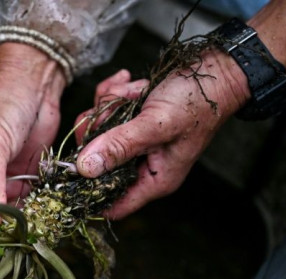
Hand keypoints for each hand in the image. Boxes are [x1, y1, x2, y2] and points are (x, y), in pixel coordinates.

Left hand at [75, 0, 285, 220]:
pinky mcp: (132, 120)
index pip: (112, 204)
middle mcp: (143, 165)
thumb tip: (84, 169)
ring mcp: (136, 142)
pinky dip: (116, 93)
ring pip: (99, 131)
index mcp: (153, 179)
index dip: (87, 193)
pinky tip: (131, 81)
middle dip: (100, 130)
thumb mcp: (155, 125)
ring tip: (133, 90)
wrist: (217, 68)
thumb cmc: (197, 101)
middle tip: (111, 111)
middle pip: (97, 162)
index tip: (67, 171)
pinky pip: (108, 110)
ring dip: (110, 105)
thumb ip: (119, 147)